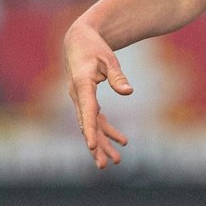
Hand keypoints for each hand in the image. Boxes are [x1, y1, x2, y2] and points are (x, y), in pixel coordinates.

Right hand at [64, 18, 131, 168]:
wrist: (78, 40)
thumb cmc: (94, 47)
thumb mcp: (108, 58)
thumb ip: (117, 76)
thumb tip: (128, 92)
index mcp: (82, 84)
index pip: (87, 110)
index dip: (89, 130)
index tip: (92, 146)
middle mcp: (77, 95)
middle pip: (86, 125)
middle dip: (96, 146)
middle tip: (105, 165)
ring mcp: (80, 99)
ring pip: (90, 126)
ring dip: (103, 143)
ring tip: (117, 161)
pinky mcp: (86, 100)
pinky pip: (95, 119)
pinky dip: (106, 131)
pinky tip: (121, 141)